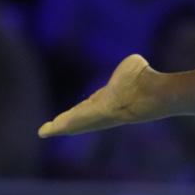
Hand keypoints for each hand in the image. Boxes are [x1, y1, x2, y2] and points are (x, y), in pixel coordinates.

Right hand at [38, 54, 155, 137]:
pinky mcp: (90, 117)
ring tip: (45, 131)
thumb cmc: (146, 79)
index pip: (94, 105)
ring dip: (61, 126)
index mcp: (111, 98)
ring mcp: (97, 116)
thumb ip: (133, 67)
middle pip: (81, 116)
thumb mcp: (134, 67)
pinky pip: (71, 124)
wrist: (149, 92)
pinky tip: (44, 132)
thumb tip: (138, 63)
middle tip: (53, 127)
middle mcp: (103, 110)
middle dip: (68, 121)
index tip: (75, 112)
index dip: (84, 108)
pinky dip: (57, 128)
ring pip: (75, 122)